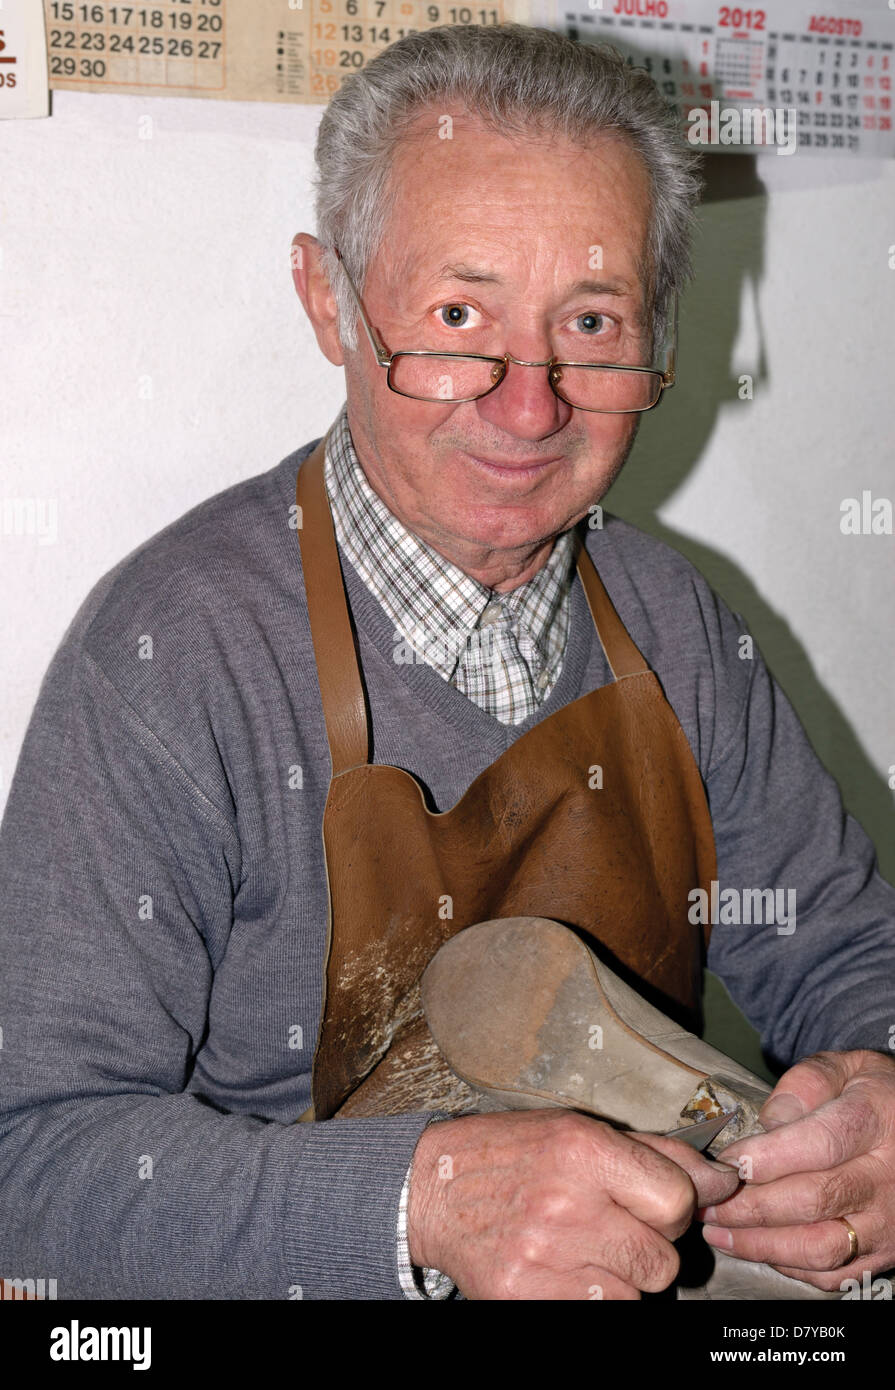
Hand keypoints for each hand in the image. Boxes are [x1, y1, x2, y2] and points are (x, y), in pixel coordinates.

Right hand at [406, 1108, 741, 1299]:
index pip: (677, 1199)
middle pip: (662, 1258)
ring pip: (635, 1294)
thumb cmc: (508, 1153)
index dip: (676, 1205)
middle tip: (612, 1225)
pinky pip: (599, 1313)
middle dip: (647, 1246)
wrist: (430, 1190)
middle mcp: (567, 1203)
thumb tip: (720, 1179)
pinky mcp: (526, 1297)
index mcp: (582, 1149)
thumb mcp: (575, 1129)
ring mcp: (546, 1257)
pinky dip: (592, 1298)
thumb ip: (652, 1152)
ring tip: (583, 1246)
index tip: (659, 1204)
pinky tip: (564, 1269)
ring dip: (620, 1277)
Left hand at [699, 1049, 894, 1290]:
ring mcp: (889, 1220)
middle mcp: (888, 1177)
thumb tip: (770, 1122)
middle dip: (749, 1205)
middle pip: (813, 1200)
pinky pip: (834, 1273)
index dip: (765, 1157)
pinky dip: (790, 1266)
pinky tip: (756, 1247)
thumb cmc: (872, 1095)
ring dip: (761, 1244)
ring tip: (718, 1230)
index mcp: (877, 1121)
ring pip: (821, 1246)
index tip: (724, 1162)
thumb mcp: (846, 1068)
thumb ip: (806, 1083)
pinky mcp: (886, 1252)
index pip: (819, 1144)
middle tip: (707, 1201)